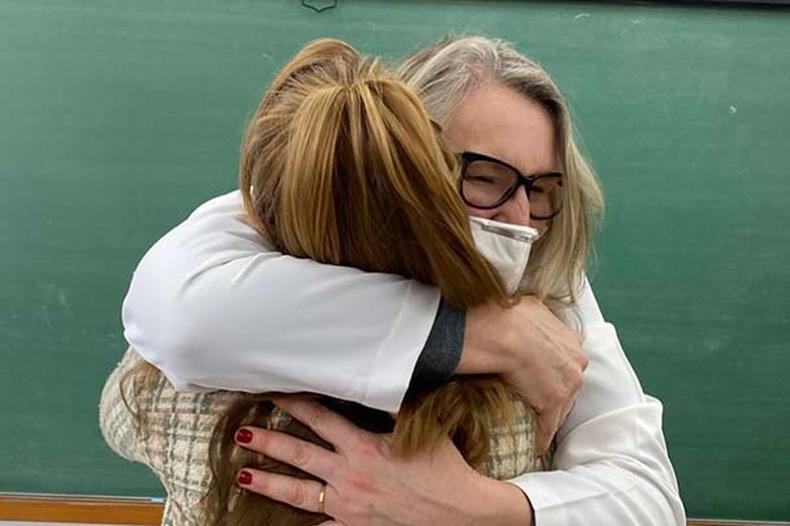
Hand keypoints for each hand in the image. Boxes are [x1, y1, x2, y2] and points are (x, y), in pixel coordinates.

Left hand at [233, 397, 532, 525]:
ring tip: (243, 476)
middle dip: (268, 442)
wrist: (460, 513)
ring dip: (269, 483)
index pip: (320, 418)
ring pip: (299, 493)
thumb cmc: (444, 469)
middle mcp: (350, 475)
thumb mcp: (421, 430)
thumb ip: (394, 408)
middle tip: (241, 434)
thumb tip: (379, 382)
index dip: (294, 403)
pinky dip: (303, 523)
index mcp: (365, 447)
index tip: (273, 392)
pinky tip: (279, 524)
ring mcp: (349, 505)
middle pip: (300, 454)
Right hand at [459, 296, 586, 453]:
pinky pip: (548, 426)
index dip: (553, 370)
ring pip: (561, 407)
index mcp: (570, 338)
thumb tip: (527, 314)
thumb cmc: (505, 315)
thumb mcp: (529, 306)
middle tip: (535, 401)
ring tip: (534, 427)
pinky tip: (533, 446)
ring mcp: (567, 383)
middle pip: (568, 385)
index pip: (567, 361)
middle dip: (554, 393)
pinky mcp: (553, 402)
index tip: (542, 378)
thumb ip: (537, 316)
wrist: (499, 331)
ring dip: (547, 417)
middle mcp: (575, 360)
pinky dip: (540, 437)